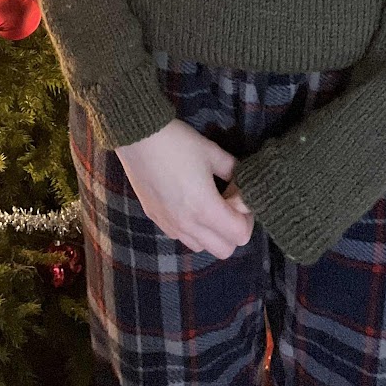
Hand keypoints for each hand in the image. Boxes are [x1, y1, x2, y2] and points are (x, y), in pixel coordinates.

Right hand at [115, 118, 255, 257]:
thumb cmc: (178, 142)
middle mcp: (187, 224)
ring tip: (209, 203)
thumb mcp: (213, 152)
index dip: (247, 216)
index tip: (239, 195)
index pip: (240, 235)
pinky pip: (181, 236)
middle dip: (233, 230)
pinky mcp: (156, 219)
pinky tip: (188, 202)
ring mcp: (169, 225)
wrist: (137, 136)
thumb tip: (241, 181)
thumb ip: (233, 170)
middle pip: (224, 250)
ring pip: (201, 247)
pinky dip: (192, 228)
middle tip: (229, 203)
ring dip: (212, 232)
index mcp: (205, 208)